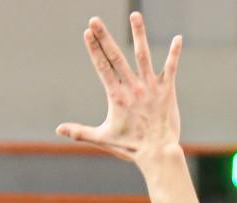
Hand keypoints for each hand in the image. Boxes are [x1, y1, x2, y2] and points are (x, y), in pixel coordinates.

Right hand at [56, 12, 181, 165]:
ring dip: (139, 34)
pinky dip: (174, 54)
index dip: (94, 49)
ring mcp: (150, 87)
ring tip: (135, 15)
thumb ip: (80, 132)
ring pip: (143, 55)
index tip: (87, 32)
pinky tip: (178, 39)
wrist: (158, 154)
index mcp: (117, 96)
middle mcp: (132, 88)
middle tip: (95, 20)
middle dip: (104, 37)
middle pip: (116, 57)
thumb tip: (58, 129)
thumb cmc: (131, 148)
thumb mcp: (103, 138)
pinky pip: (171, 68)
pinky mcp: (166, 91)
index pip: (102, 67)